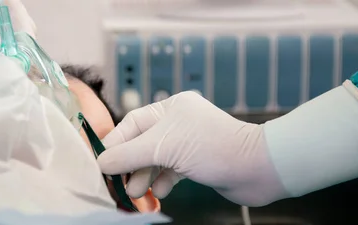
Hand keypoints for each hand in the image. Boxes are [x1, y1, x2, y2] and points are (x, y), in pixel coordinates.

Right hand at [97, 91, 287, 206]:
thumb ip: (129, 155)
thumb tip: (102, 163)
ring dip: (144, 176)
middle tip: (120, 184)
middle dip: (130, 165)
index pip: (131, 124)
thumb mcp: (163, 148)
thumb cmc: (212, 148)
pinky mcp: (197, 161)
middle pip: (142, 144)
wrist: (256, 168)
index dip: (115, 144)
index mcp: (170, 109)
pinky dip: (162, 181)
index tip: (101, 163)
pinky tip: (159, 191)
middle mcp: (178, 122)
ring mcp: (188, 142)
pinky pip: (170, 170)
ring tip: (137, 193)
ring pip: (156, 159)